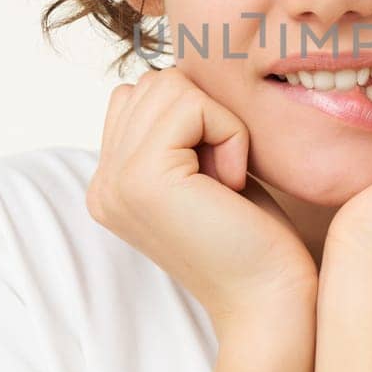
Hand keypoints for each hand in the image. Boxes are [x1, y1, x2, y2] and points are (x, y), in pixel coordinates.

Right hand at [86, 66, 317, 334]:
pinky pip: (192, 105)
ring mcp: (115, 181)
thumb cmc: (253, 235)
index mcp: (110, 182)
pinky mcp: (143, 178)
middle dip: (203, 114)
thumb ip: (175, 128)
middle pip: (151, 83)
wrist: (269, 299)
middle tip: (224, 177)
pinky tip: (234, 183)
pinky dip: (229, 132)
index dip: (194, 117)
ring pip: (169, 86)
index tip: (217, 176)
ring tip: (226, 180)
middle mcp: (101, 183)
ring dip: (217, 122)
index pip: (139, 94)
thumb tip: (176, 72)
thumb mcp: (203, 169)